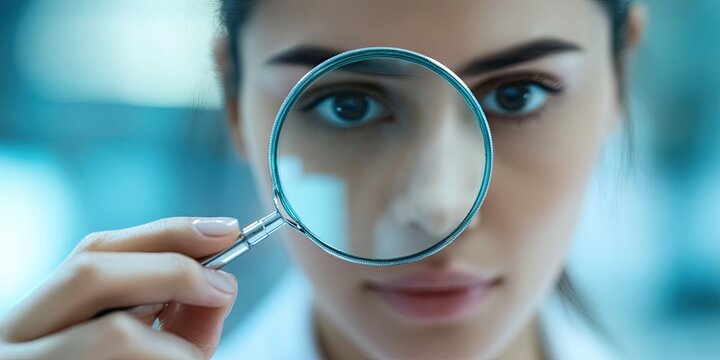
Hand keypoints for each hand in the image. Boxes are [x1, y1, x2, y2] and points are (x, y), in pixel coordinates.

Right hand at [0, 217, 240, 359]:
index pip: (96, 249)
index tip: (226, 231)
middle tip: (225, 286)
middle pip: (91, 273)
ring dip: (175, 345)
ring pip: (114, 334)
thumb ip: (181, 316)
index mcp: (41, 313)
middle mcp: (18, 339)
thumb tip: (222, 285)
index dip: (167, 233)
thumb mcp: (149, 345)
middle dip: (172, 270)